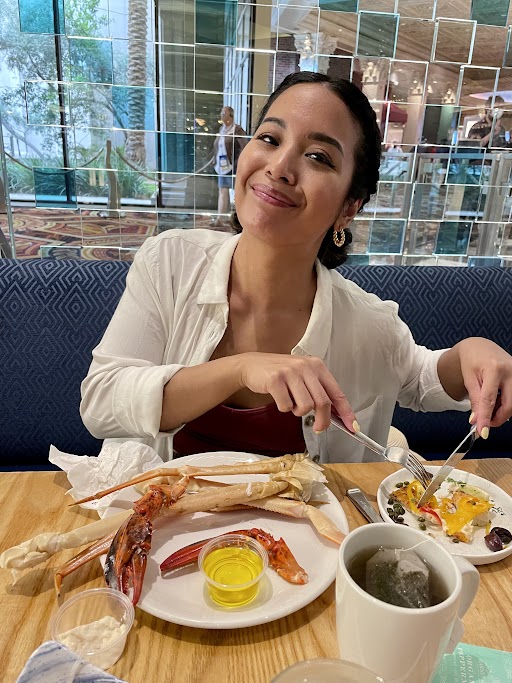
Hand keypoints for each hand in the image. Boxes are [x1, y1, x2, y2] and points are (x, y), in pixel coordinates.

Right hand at [239, 352, 356, 432]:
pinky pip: (286, 406)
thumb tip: (333, 415)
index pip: (337, 392)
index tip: (352, 426)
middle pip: (322, 402)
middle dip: (322, 421)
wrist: (252, 365)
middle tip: (318, 427)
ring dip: (298, 411)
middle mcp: (305, 367)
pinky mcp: (275, 380)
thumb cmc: (280, 373)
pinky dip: (283, 408)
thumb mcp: (303, 377)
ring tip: (291, 402)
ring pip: (305, 406)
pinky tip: (279, 397)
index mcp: (316, 366)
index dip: (346, 412)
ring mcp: (290, 372)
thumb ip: (318, 392)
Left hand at [457, 338, 511, 436]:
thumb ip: (474, 400)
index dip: (486, 418)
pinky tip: (496, 401)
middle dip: (497, 418)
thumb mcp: (469, 379)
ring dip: (501, 411)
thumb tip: (476, 421)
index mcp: (494, 369)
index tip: (482, 432)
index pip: (489, 399)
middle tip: (484, 423)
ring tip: (487, 406)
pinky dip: (505, 404)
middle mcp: (511, 370)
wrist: (480, 346)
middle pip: (509, 404)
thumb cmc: (472, 360)